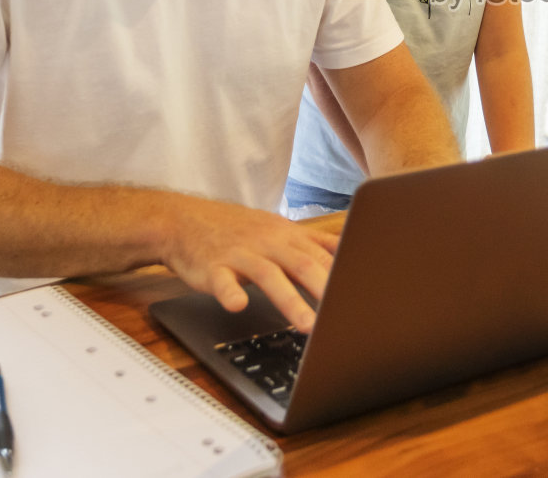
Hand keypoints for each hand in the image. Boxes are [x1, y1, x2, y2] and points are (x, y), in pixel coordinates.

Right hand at [162, 195, 338, 331]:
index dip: (343, 277)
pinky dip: (230, 292)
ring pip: (268, 275)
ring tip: (306, 326)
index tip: (363, 297)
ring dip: (289, 300)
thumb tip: (351, 252)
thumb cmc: (237, 230)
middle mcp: (268, 242)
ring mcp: (240, 253)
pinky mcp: (212, 266)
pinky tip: (237, 305)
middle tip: (345, 316)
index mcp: (287, 236)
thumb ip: (314, 244)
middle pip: (302, 264)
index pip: (322, 256)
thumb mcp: (279, 230)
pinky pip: (221, 280)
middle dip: (325, 290)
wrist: (185, 220)